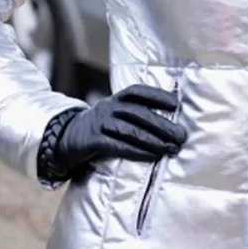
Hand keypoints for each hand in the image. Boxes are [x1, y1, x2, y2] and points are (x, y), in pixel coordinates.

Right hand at [39, 84, 187, 181]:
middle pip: (138, 113)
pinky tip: (152, 156)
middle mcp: (108, 107)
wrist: (66, 137)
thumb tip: (169, 122)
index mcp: (115, 98)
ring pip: (130, 130)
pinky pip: (118, 146)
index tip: (176, 103)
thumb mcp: (115, 115)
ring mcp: (100, 123)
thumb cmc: (101, 127)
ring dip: (153, 140)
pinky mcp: (93, 141)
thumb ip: (135, 115)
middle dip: (162, 124)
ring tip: (171, 148)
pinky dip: (137, 151)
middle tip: (181, 135)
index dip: (157, 95)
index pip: (138, 92)